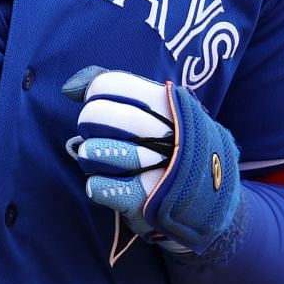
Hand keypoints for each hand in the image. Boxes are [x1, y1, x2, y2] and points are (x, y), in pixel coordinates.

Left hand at [63, 66, 244, 257]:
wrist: (214, 200)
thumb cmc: (176, 146)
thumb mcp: (163, 110)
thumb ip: (117, 91)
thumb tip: (70, 88)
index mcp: (167, 102)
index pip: (107, 84)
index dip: (94, 95)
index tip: (104, 107)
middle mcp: (162, 131)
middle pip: (96, 115)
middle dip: (88, 125)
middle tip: (99, 135)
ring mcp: (155, 166)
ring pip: (92, 151)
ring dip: (90, 157)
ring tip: (103, 161)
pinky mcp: (145, 199)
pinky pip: (98, 187)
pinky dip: (96, 186)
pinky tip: (110, 184)